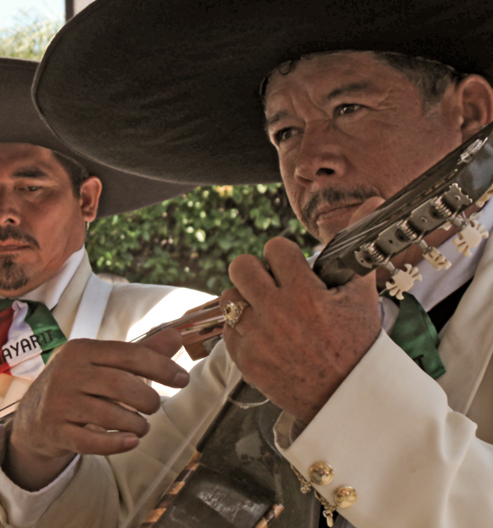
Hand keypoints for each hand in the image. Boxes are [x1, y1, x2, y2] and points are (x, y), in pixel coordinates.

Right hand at [5, 329, 188, 489]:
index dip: (161, 366)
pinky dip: (116, 444)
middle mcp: (67, 372)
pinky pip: (90, 441)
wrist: (33, 417)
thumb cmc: (80, 385)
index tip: (183, 379)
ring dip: (136, 423)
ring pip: (108, 415)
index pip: (129, 354)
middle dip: (147, 398)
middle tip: (154, 407)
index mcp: (81, 350)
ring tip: (142, 426)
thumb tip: (177, 336)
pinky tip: (132, 441)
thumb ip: (141, 352)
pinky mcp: (55, 430)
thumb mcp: (104, 364)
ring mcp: (59, 402)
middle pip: (120, 384)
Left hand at [222, 199, 383, 424]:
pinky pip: (227, 328)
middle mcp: (275, 314)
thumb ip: (357, 247)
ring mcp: (256, 338)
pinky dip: (241, 327)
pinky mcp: (243, 359)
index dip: (284, 255)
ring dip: (245, 299)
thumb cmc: (357, 345)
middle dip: (255, 270)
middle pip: (240, 266)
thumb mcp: (361, 295)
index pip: (274, 248)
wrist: (348, 398)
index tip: (292, 268)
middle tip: (271, 283)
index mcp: (304, 294)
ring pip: (228, 297)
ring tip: (267, 310)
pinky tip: (264, 334)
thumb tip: (373, 202)